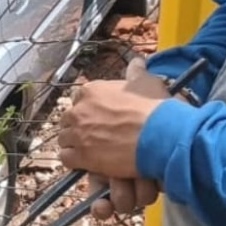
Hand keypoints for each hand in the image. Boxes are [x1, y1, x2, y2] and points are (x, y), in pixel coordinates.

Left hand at [78, 57, 171, 217]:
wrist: (161, 136)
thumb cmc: (155, 109)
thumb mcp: (147, 83)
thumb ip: (137, 73)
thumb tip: (137, 62)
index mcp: (91, 91)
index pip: (78, 99)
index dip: (87, 109)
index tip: (97, 117)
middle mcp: (80, 111)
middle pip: (68, 120)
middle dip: (77, 127)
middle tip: (91, 135)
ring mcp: (79, 134)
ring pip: (65, 140)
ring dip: (74, 145)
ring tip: (89, 151)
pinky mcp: (82, 156)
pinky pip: (67, 158)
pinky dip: (74, 161)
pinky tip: (85, 163)